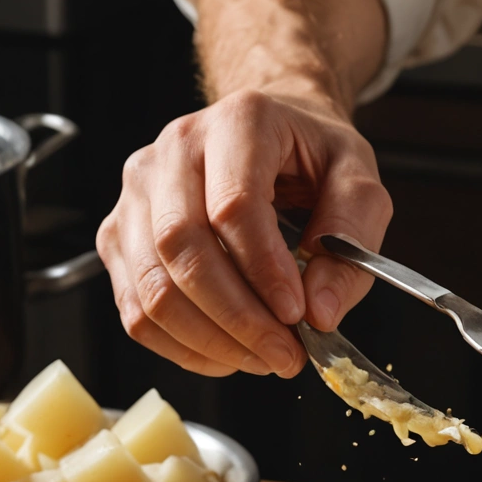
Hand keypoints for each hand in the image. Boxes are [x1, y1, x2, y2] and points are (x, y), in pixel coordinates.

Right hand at [96, 87, 391, 376]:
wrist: (275, 136)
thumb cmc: (313, 159)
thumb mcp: (360, 184)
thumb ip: (350, 241)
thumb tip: (321, 312)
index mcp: (238, 123)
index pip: (233, 205)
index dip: (264, 271)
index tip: (299, 314)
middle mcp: (174, 151)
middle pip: (181, 247)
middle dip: (236, 317)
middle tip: (285, 354)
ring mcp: (138, 194)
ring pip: (152, 286)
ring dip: (210, 340)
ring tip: (264, 358)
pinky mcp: (121, 235)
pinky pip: (137, 308)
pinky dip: (182, 346)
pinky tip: (228, 354)